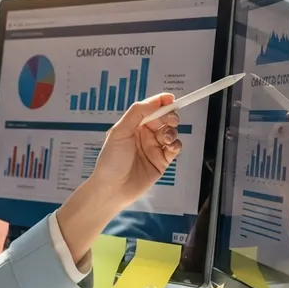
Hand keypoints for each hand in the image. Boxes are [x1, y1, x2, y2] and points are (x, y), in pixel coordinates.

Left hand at [90, 93, 181, 208]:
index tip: (170, 99)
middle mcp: (143, 134)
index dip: (161, 102)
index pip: (150, 108)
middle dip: (170, 116)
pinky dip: (176, 144)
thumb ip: (137, 113)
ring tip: (164, 139)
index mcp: (132, 125)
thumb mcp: (119, 132)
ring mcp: (153, 147)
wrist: (113, 188)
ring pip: (171, 132)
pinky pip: (174, 147)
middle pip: (164, 118)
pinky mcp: (161, 161)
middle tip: (170, 120)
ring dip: (171, 131)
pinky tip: (170, 146)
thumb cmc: (111, 160)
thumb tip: (156, 101)